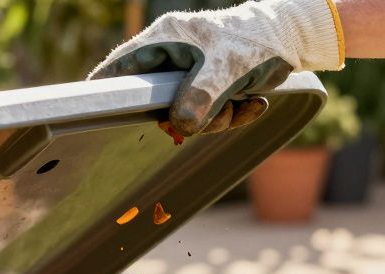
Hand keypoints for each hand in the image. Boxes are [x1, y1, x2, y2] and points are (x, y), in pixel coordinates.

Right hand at [88, 0, 343, 136]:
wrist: (292, 39)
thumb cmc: (255, 41)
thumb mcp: (229, 67)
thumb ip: (202, 95)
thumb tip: (178, 124)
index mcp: (164, 40)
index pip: (120, 68)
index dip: (104, 92)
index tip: (91, 117)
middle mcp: (171, 56)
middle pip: (155, 101)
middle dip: (187, 117)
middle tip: (216, 116)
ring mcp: (188, 73)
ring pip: (185, 114)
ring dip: (216, 120)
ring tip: (243, 103)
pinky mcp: (207, 87)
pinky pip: (207, 115)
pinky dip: (230, 116)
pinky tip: (252, 104)